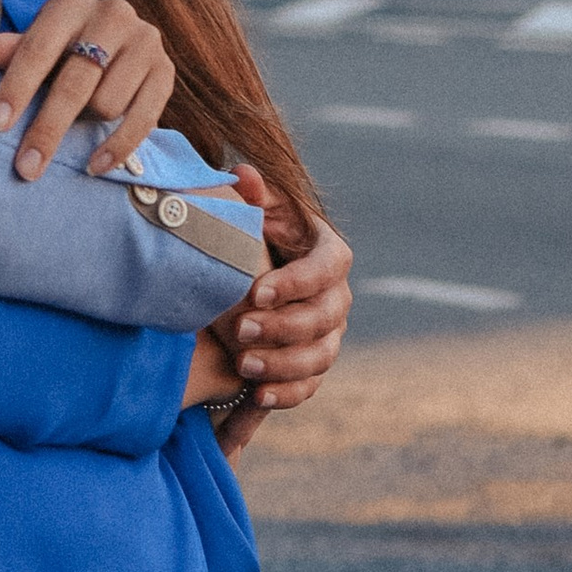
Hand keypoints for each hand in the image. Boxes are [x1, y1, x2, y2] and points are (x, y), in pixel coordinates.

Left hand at [0, 0, 175, 179]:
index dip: (16, 88)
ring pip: (107, 103)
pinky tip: (95, 166)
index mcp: (70, 4)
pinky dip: (118, 147)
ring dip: (86, 123)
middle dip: (47, 128)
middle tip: (26, 168)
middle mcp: (112, 14)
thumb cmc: (63, 47)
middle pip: (74, 83)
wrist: (117, 43)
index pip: (38, 49)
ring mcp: (144, 40)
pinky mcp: (166, 70)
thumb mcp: (37, 45)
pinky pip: (143, 119)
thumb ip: (17, 51)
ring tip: (75, 123)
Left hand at [214, 166, 349, 429]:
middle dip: (284, 326)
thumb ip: (250, 197)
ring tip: (243, 365)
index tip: (256, 291)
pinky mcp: (312, 363)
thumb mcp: (249, 212)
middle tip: (241, 330)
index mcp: (326, 252)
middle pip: (326, 316)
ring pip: (320, 355)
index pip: (327, 267)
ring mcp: (328, 333)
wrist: (235, 274)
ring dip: (283, 363)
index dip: (297, 281)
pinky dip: (286, 393)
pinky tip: (257, 395)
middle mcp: (335, 294)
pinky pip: (309, 384)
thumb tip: (244, 175)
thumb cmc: (244, 234)